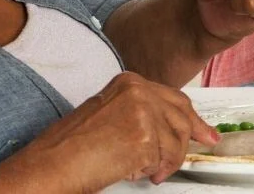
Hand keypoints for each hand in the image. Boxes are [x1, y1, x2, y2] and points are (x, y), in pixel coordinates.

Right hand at [0, 72, 218, 191]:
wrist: (50, 164)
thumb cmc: (70, 146)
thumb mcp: (109, 114)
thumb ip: (140, 113)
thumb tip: (168, 127)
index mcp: (128, 82)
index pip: (174, 98)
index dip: (192, 118)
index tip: (203, 130)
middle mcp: (138, 92)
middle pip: (182, 117)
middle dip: (191, 137)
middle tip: (201, 146)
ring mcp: (143, 113)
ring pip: (176, 142)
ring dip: (166, 162)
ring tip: (148, 170)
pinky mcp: (144, 138)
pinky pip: (163, 160)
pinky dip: (152, 171)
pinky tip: (133, 171)